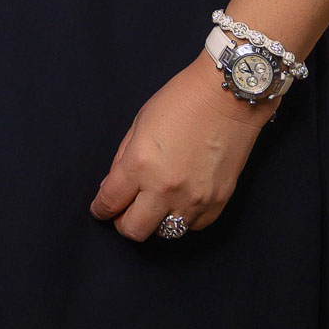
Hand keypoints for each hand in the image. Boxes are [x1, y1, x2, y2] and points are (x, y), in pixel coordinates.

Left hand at [89, 54, 275, 241]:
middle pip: (134, 230)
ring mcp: (193, 199)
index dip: (101, 209)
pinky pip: (192, 226)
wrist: (228, 96)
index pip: (110, 203)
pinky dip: (183, 217)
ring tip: (157, 202)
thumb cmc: (181, 100)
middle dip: (124, 222)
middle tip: (126, 211)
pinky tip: (181, 198)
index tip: (101, 210)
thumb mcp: (140, 123)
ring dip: (156, 221)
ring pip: (165, 233)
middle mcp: (165, 188)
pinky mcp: (217, 203)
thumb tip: (112, 187)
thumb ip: (123, 159)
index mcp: (140, 164)